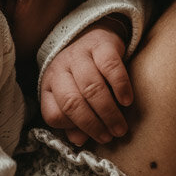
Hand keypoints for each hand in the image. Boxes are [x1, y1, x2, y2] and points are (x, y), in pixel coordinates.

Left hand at [40, 20, 132, 144]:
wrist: (92, 35)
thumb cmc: (82, 75)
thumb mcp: (72, 96)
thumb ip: (73, 121)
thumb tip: (79, 140)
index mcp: (49, 85)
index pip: (53, 114)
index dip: (72, 128)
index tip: (92, 136)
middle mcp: (60, 68)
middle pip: (72, 102)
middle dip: (92, 124)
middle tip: (110, 136)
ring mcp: (79, 55)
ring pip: (91, 88)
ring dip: (108, 112)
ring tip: (120, 127)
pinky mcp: (101, 44)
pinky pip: (110, 67)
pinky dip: (120, 87)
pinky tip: (127, 101)